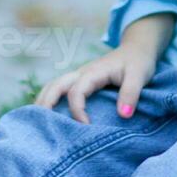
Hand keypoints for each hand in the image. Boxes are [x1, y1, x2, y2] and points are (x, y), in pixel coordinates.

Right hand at [34, 46, 156, 124]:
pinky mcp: (80, 82)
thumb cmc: (138, 62)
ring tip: (36, 122)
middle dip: (46, 104)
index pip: (76, 91)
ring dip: (43, 101)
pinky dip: (49, 101)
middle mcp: (81, 73)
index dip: (77, 110)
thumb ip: (131, 94)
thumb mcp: (140, 76)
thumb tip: (124, 115)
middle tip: (41, 125)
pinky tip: (47, 117)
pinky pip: (59, 90)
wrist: (136, 49)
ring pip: (53, 86)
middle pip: (55, 86)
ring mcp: (78, 77)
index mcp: (93, 73)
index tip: (85, 127)